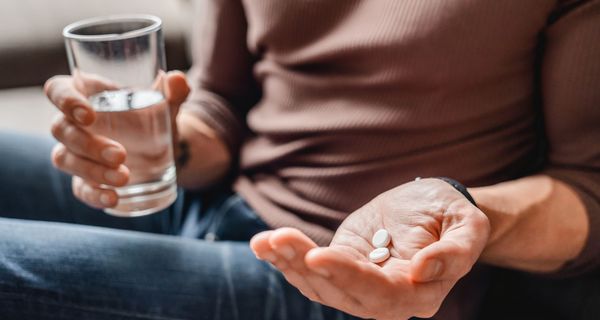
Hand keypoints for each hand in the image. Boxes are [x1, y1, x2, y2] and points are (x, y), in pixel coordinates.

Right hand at [44, 71, 189, 208]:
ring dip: (92, 171)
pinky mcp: (86, 179)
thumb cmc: (154, 116)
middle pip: (61, 130)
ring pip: (65, 160)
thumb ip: (173, 92)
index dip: (65, 100)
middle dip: (88, 145)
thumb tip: (177, 80)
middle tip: (121, 154)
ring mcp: (76, 153)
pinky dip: (94, 195)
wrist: (166, 148)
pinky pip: (80, 188)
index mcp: (87, 95)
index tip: (88, 115)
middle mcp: (74, 123)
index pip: (58, 89)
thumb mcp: (166, 104)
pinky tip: (114, 199)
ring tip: (125, 178)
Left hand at [250, 178, 489, 319]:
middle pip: (342, 293)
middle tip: (278, 240)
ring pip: (320, 286)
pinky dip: (287, 259)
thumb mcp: (468, 226)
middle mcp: (386, 299)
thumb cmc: (453, 216)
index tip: (319, 255)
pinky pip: (313, 271)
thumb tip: (421, 270)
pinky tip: (265, 244)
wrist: (434, 210)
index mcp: (419, 293)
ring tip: (264, 241)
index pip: (381, 293)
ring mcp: (360, 285)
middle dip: (308, 268)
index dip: (349, 276)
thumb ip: (455, 252)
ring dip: (289, 264)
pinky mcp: (342, 267)